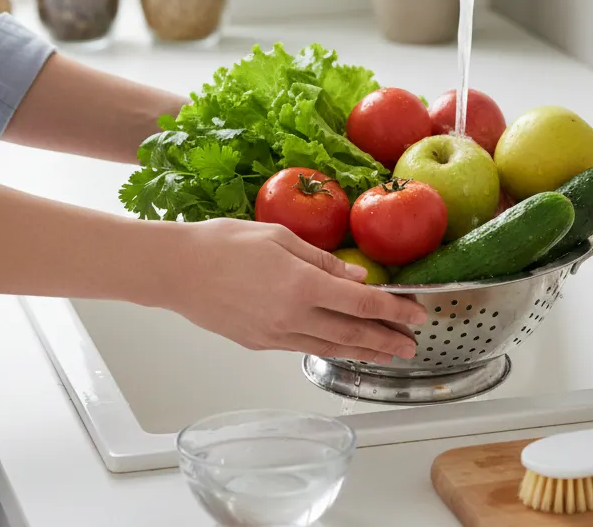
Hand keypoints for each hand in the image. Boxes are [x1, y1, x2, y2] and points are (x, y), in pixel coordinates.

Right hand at [167, 218, 425, 362]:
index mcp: (302, 284)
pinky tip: (342, 347)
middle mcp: (292, 316)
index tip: (416, 314)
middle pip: (352, 334)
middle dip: (386, 341)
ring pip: (330, 347)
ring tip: (386, 354)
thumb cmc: (223, 243)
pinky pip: (304, 347)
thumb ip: (322, 259)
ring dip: (363, 352)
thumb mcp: (280, 237)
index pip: (361, 303)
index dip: (393, 310)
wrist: (177, 269)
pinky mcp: (259, 344)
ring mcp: (275, 335)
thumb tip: (356, 276)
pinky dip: (330, 348)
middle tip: (411, 345)